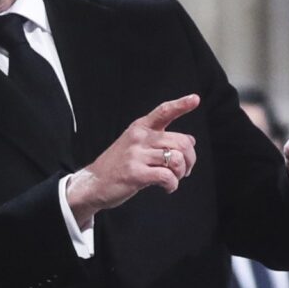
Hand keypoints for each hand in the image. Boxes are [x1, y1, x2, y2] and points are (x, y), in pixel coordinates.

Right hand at [66, 94, 199, 226]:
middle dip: (190, 159)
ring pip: (176, 159)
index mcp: (139, 128)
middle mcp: (139, 138)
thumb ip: (160, 140)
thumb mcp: (135, 145)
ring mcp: (136, 155)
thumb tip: (190, 140)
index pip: (163, 111)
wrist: (93, 183)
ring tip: (173, 179)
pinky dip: (172, 185)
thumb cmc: (117, 165)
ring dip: (181, 173)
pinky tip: (166, 188)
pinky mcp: (135, 173)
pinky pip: (167, 177)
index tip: (195, 99)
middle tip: (183, 170)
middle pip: (181, 141)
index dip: (181, 105)